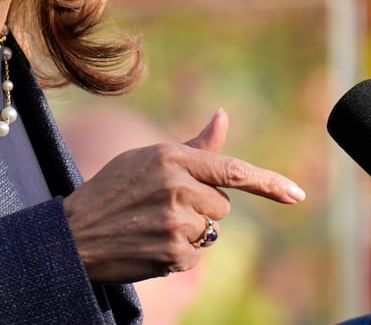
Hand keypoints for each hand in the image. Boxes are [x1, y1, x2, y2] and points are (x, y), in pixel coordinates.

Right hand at [63, 108, 304, 283]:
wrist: (73, 233)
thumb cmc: (112, 190)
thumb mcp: (147, 159)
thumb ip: (193, 146)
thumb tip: (223, 115)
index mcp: (171, 157)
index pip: (233, 170)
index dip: (269, 184)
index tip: (297, 195)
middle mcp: (177, 187)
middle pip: (222, 204)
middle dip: (201, 207)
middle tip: (160, 206)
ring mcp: (176, 222)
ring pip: (211, 230)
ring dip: (190, 231)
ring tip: (151, 225)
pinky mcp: (174, 253)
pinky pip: (198, 255)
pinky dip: (180, 253)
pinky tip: (150, 243)